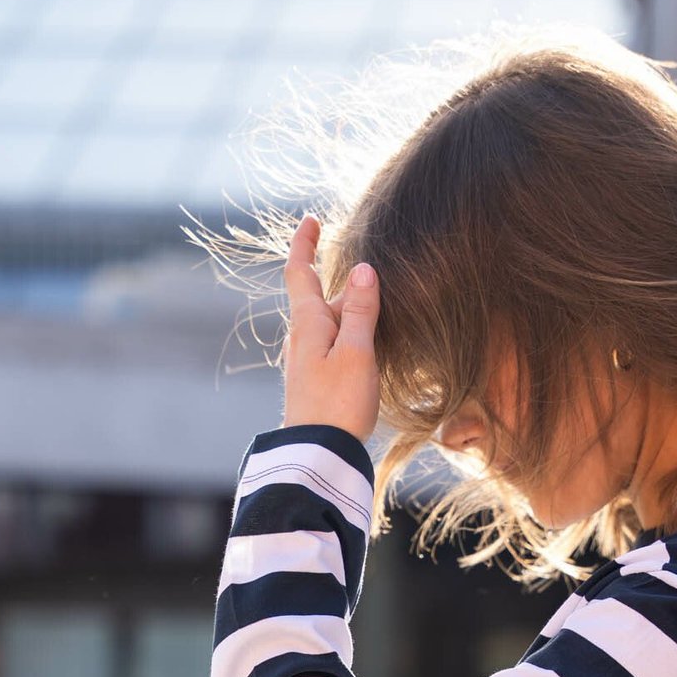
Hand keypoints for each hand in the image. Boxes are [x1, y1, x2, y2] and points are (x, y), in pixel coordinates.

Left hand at [280, 213, 381, 443]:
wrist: (318, 456)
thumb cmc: (338, 404)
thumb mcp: (356, 352)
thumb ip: (360, 310)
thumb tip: (362, 268)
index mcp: (308, 323)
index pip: (300, 272)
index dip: (305, 243)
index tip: (312, 220)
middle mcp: (302, 339)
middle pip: (320, 299)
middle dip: (339, 283)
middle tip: (367, 269)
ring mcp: (307, 364)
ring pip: (329, 326)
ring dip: (347, 312)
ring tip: (376, 307)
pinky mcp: (317, 385)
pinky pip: (333, 348)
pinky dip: (349, 337)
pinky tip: (367, 348)